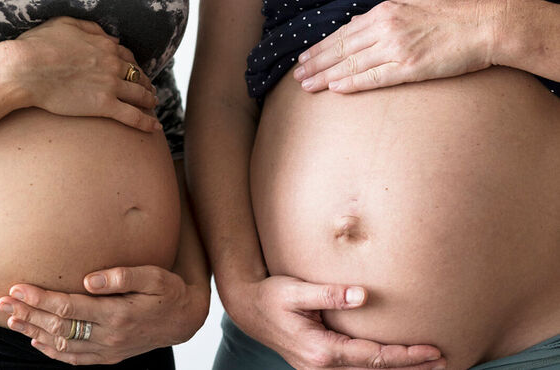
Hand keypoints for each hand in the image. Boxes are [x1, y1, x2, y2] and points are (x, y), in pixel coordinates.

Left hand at [0, 265, 209, 364]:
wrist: (185, 320)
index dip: (40, 298)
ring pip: (61, 345)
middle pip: (58, 327)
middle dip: (28, 313)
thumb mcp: (154, 276)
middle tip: (2, 302)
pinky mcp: (109, 356)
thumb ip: (123, 276)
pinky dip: (52, 352)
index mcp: (117, 314)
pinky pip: (74, 358)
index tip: (17, 287)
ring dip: (34, 332)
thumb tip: (90, 279)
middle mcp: (109, 336)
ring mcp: (107, 350)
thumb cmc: (169, 292)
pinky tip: (37, 342)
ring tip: (12, 320)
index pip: (68, 308)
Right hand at [4, 16, 160, 130]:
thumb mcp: (65, 24)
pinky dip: (147, 122)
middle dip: (146, 83)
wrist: (24, 69)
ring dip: (150, 100)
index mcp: (104, 45)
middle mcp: (112, 64)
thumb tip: (113, 38)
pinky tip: (155, 127)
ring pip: (140, 95)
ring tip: (153, 105)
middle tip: (149, 90)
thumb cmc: (37, 46)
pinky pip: (132, 116)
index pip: (127, 56)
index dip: (134, 65)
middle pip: (138, 75)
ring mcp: (110, 85)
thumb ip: (92, 29)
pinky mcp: (104, 106)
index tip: (135, 72)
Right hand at [222, 275, 445, 368]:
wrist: (247, 309)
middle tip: (445, 361)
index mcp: (320, 350)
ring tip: (429, 365)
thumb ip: (329, 294)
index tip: (433, 350)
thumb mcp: (295, 290)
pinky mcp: (319, 366)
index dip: (405, 355)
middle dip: (411, 368)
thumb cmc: (271, 296)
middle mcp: (321, 367)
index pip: (373, 357)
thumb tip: (363, 295)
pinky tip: (393, 364)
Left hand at [294, 0, 497, 92]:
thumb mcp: (412, 8)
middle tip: (297, 75)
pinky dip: (352, 83)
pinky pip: (373, 78)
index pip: (343, 33)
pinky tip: (335, 88)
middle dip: (315, 62)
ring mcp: (397, 48)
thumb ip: (385, 19)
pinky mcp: (410, 67)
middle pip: (341, 48)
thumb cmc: (453, 16)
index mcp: (386, 12)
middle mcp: (386, 28)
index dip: (321, 47)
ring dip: (325, 75)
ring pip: (351, 63)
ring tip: (306, 85)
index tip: (305, 57)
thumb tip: (360, 26)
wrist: (487, 23)